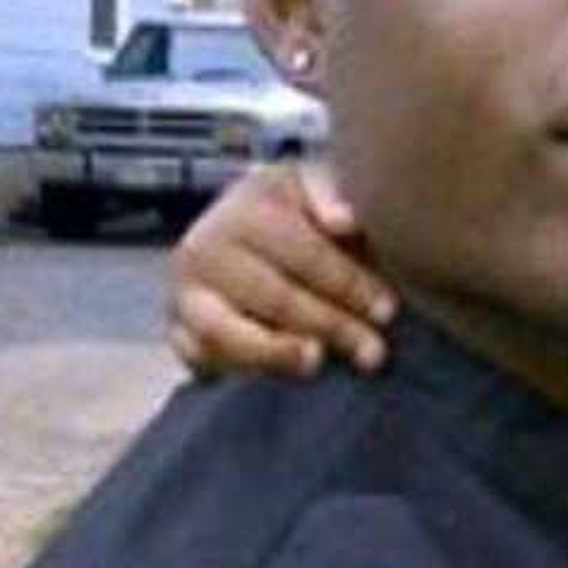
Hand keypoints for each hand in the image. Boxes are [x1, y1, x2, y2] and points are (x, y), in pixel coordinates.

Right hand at [165, 160, 396, 379]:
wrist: (252, 237)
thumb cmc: (301, 217)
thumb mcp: (318, 189)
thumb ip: (332, 193)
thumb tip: (343, 220)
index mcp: (244, 208)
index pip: (304, 253)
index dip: (350, 284)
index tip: (388, 311)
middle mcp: (203, 249)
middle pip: (273, 297)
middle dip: (330, 325)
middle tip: (374, 353)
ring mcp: (184, 294)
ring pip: (224, 332)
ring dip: (276, 353)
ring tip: (317, 363)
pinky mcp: (178, 333)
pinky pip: (200, 359)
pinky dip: (237, 371)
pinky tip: (281, 378)